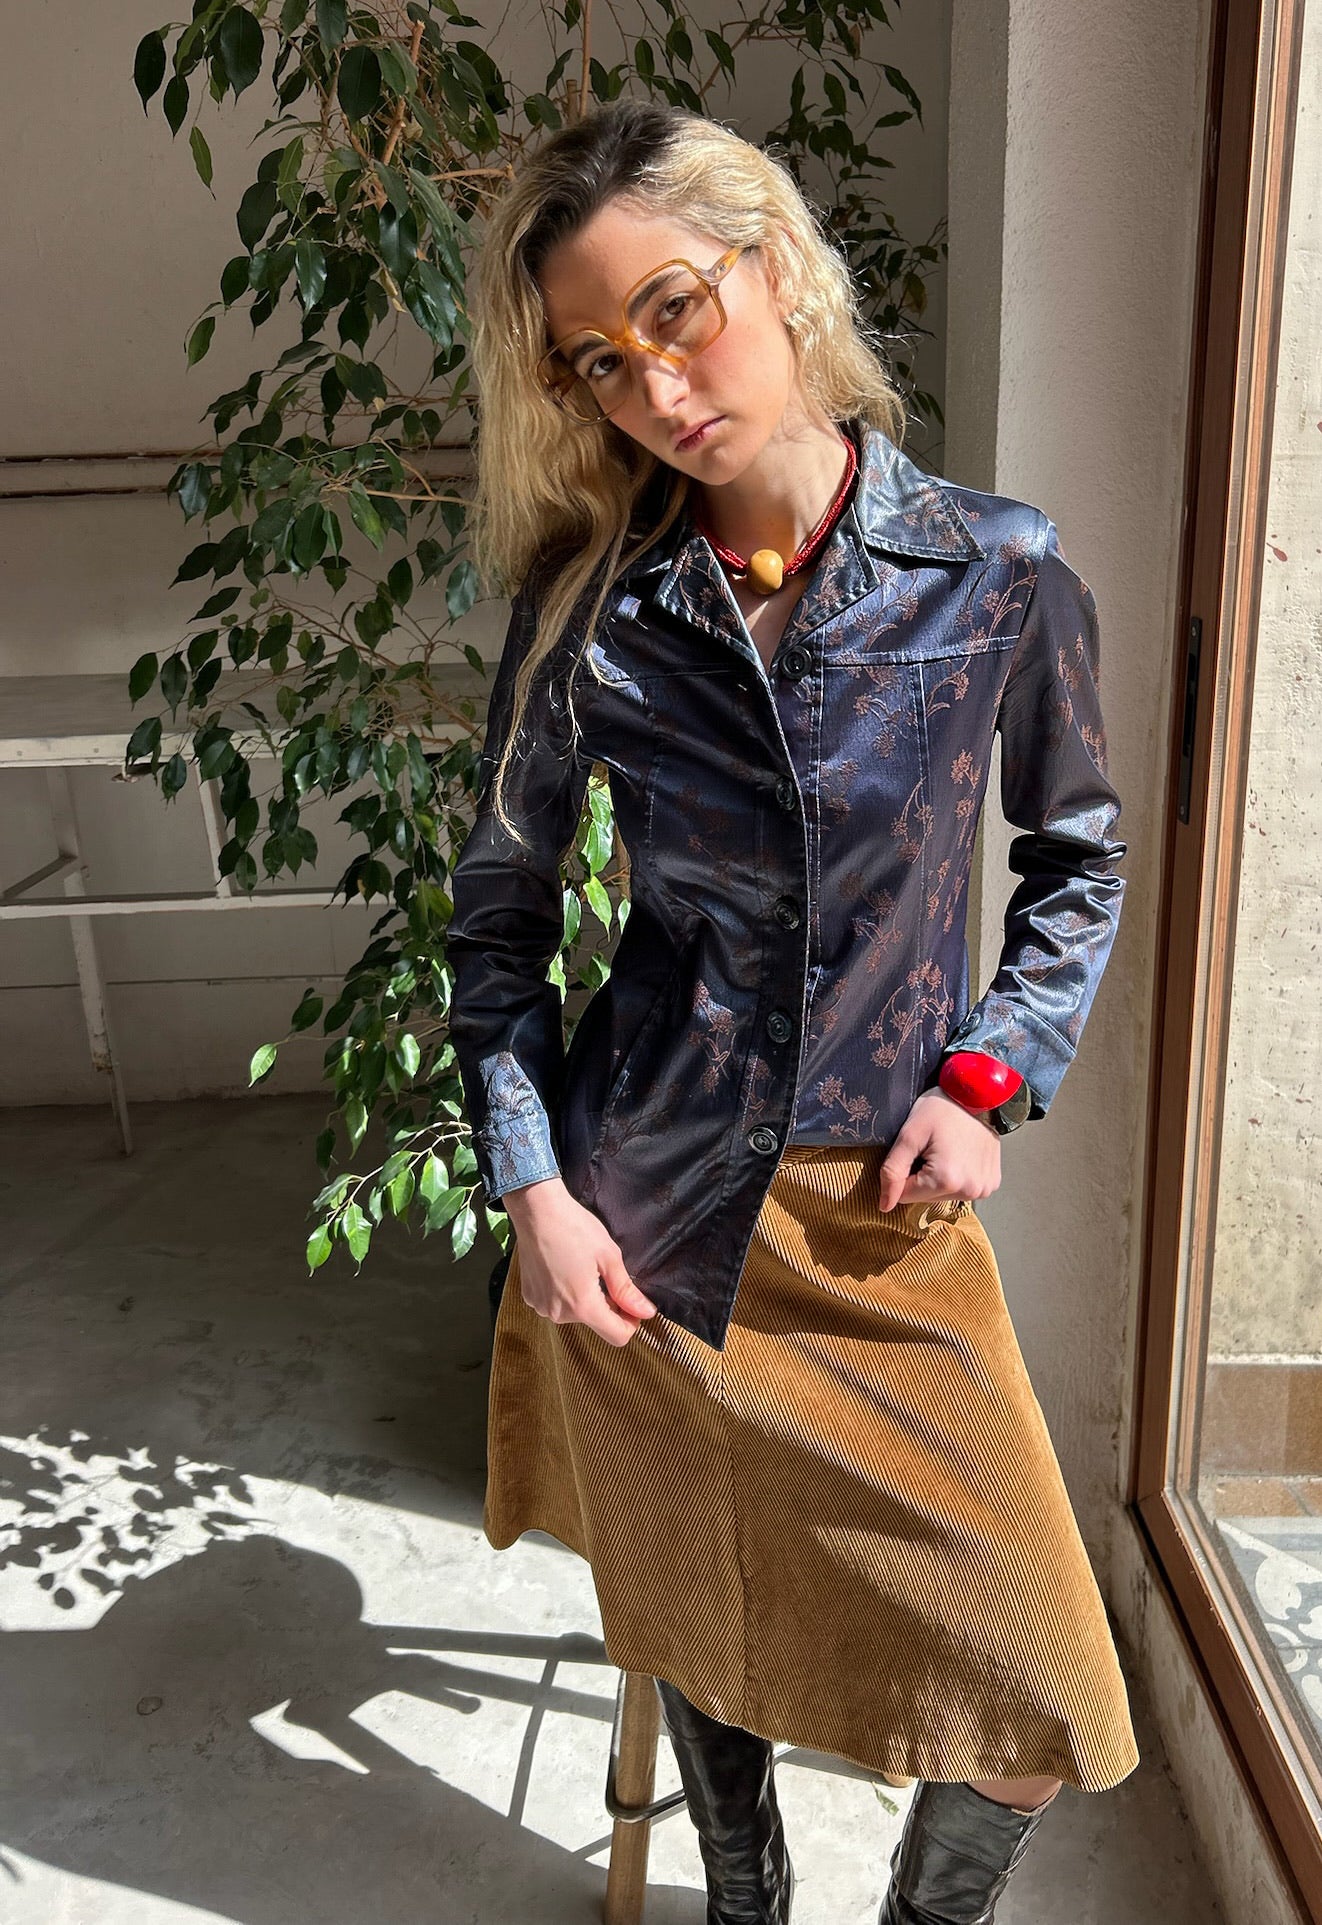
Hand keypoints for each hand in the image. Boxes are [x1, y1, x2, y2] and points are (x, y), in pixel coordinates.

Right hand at [501, 1176, 658, 1345]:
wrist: (536, 1210)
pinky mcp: (530, 1297)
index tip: (631, 1301)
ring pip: (575, 1313)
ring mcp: (542, 1307)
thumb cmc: (574, 1228)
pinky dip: (564, 1292)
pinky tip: (562, 1267)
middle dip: (606, 1304)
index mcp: (583, 1306)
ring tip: (580, 1267)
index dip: (631, 1322)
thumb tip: (647, 1312)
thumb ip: (627, 1290)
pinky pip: (556, 1304)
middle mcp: (559, 1314)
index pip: (617, 1336)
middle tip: (603, 1272)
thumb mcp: (609, 1256)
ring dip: (584, 1298)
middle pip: (595, 1322)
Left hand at [877, 1088, 1001, 1213]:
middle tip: (931, 1146)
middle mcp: (969, 1191)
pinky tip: (960, 1153)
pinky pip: (962, 1189)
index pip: (905, 1196)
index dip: (903, 1172)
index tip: (915, 1150)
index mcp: (946, 1181)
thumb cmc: (943, 1108)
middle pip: (925, 1197)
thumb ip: (892, 1171)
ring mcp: (983, 1189)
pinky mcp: (991, 1184)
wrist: (979, 1094)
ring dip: (938, 1177)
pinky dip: (956, 1176)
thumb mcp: (909, 1134)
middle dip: (921, 1174)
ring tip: (946, 1148)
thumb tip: (884, 1206)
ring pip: (942, 1195)